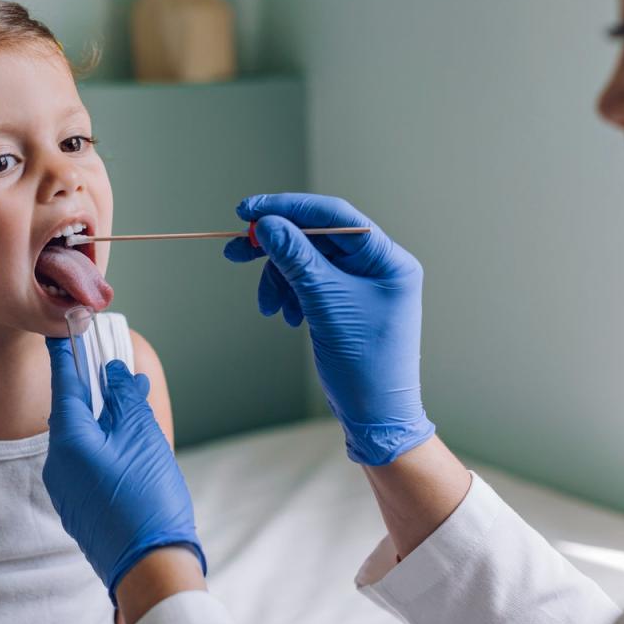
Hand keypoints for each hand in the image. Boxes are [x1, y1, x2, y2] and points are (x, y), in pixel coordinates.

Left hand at [44, 337, 205, 601]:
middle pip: (73, 412)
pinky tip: (130, 443)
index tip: (61, 329)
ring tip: (134, 405)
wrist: (150, 567)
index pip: (63, 384)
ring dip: (105, 419)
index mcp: (69, 440)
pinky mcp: (79, 507)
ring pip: (83, 439)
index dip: (66, 354)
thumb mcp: (142, 436)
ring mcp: (65, 488)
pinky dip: (105, 445)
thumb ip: (125, 398)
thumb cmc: (148, 497)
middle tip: (115, 367)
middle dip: (95, 389)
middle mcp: (58, 463)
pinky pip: (87, 463)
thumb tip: (114, 373)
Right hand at [224, 193, 434, 464]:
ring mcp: (361, 285)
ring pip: (307, 262)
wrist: (375, 416)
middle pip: (316, 238)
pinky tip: (284, 316)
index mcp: (387, 259)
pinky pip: (308, 284)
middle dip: (276, 247)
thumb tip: (269, 224)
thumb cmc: (364, 365)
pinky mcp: (345, 303)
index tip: (248, 211)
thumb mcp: (326, 306)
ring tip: (268, 307)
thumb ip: (298, 260)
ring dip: (279, 279)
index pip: (334, 215)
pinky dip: (289, 295)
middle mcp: (377, 266)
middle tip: (237, 251)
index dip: (289, 208)